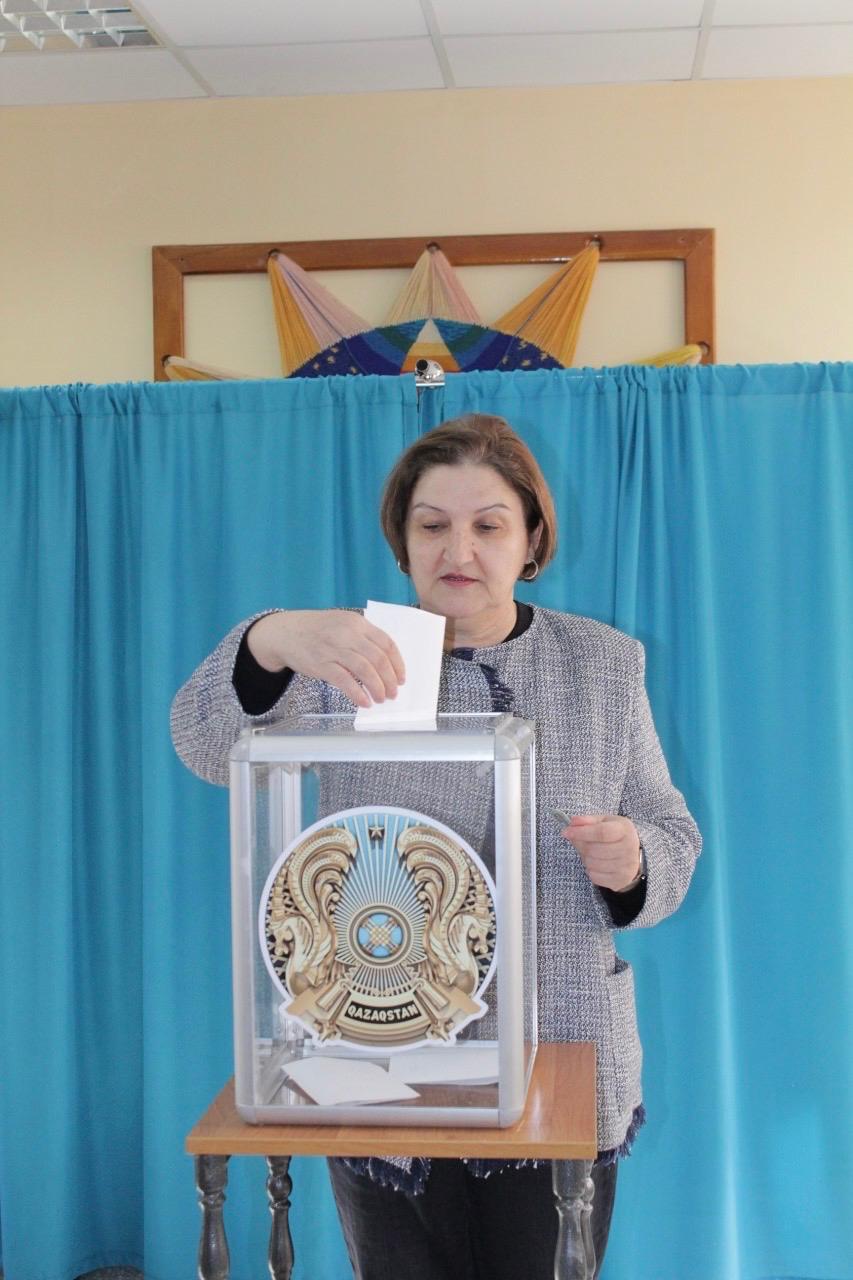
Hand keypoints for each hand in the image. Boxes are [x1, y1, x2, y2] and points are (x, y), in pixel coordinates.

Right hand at [247, 610, 404, 708]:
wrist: (284, 632)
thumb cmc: (316, 630)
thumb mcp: (342, 624)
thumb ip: (362, 638)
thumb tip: (384, 665)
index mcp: (357, 623)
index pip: (387, 643)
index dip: (398, 663)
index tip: (401, 678)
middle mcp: (347, 634)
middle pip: (379, 659)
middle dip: (390, 680)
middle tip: (393, 693)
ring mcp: (334, 649)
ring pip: (365, 670)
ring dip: (377, 688)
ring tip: (381, 698)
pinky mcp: (321, 664)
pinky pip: (345, 681)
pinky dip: (358, 694)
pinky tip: (364, 702)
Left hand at [560, 814, 642, 891]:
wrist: (634, 856)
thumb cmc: (615, 835)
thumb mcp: (604, 822)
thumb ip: (588, 821)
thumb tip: (572, 822)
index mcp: (624, 830)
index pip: (601, 832)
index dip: (581, 832)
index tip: (566, 832)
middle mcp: (629, 848)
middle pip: (593, 849)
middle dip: (582, 846)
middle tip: (583, 842)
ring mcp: (626, 866)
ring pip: (592, 863)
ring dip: (586, 858)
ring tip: (593, 853)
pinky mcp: (620, 880)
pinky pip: (594, 876)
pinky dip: (591, 869)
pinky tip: (598, 863)